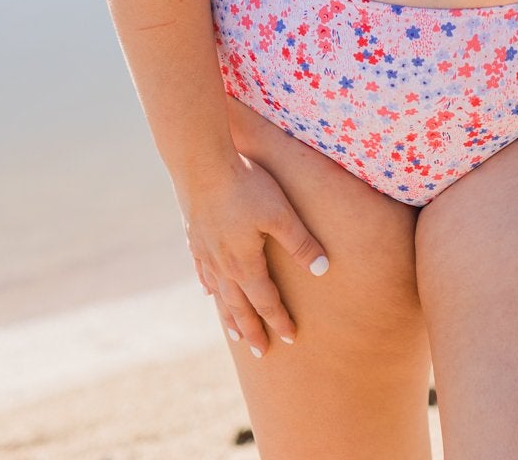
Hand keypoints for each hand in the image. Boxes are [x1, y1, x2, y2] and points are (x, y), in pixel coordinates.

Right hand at [178, 151, 328, 355]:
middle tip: (261, 354)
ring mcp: (205, 253)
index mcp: (245, 264)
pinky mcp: (194, 237)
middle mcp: (222, 266)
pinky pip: (202, 272)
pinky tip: (208, 291)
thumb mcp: (280, 213)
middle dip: (252, 331)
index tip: (291, 338)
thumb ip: (300, 242)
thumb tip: (322, 269)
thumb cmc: (245, 186)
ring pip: (219, 295)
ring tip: (234, 335)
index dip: (280, 320)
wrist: (201, 164)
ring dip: (229, 317)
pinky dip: (209, 287)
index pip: (266, 301)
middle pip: (240, 307)